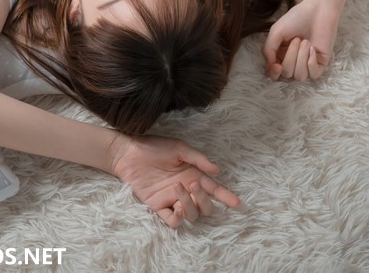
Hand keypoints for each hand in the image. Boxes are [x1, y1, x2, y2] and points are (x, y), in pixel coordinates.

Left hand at [106, 132, 241, 227]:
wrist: (130, 153)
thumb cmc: (154, 147)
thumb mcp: (179, 148)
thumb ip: (198, 158)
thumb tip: (217, 170)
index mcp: (193, 175)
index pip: (213, 189)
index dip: (226, 196)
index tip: (237, 203)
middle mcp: (186, 190)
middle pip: (206, 207)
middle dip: (205, 200)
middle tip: (195, 186)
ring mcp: (173, 199)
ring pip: (192, 215)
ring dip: (189, 205)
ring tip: (178, 189)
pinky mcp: (158, 207)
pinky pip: (173, 222)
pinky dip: (178, 218)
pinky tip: (175, 205)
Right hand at [262, 0, 340, 81]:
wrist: (317, 10)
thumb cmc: (297, 18)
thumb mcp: (276, 31)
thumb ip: (269, 49)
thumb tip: (269, 67)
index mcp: (280, 54)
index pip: (273, 74)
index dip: (273, 74)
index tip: (277, 66)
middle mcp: (293, 61)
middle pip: (287, 74)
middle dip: (291, 57)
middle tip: (297, 39)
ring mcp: (307, 64)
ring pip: (299, 76)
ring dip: (301, 58)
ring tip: (305, 42)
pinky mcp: (320, 63)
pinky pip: (314, 74)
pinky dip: (311, 62)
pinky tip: (312, 48)